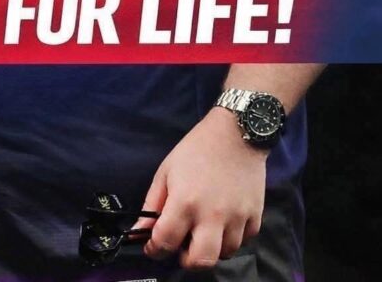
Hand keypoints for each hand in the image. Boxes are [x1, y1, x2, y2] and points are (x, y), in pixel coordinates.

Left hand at [133, 108, 265, 269]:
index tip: (153, 246)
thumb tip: (140, 230)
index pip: (165, 243)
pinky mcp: (255, 216)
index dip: (154, 249)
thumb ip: (152, 203)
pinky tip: (224, 221)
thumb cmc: (197, 149)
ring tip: (204, 228)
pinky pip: (243, 242)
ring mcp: (236, 218)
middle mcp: (212, 215)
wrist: (235, 133)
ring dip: (211, 247)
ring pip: (224, 255)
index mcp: (185, 202)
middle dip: (186, 260)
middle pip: (200, 262)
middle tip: (182, 245)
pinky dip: (232, 237)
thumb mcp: (167, 171)